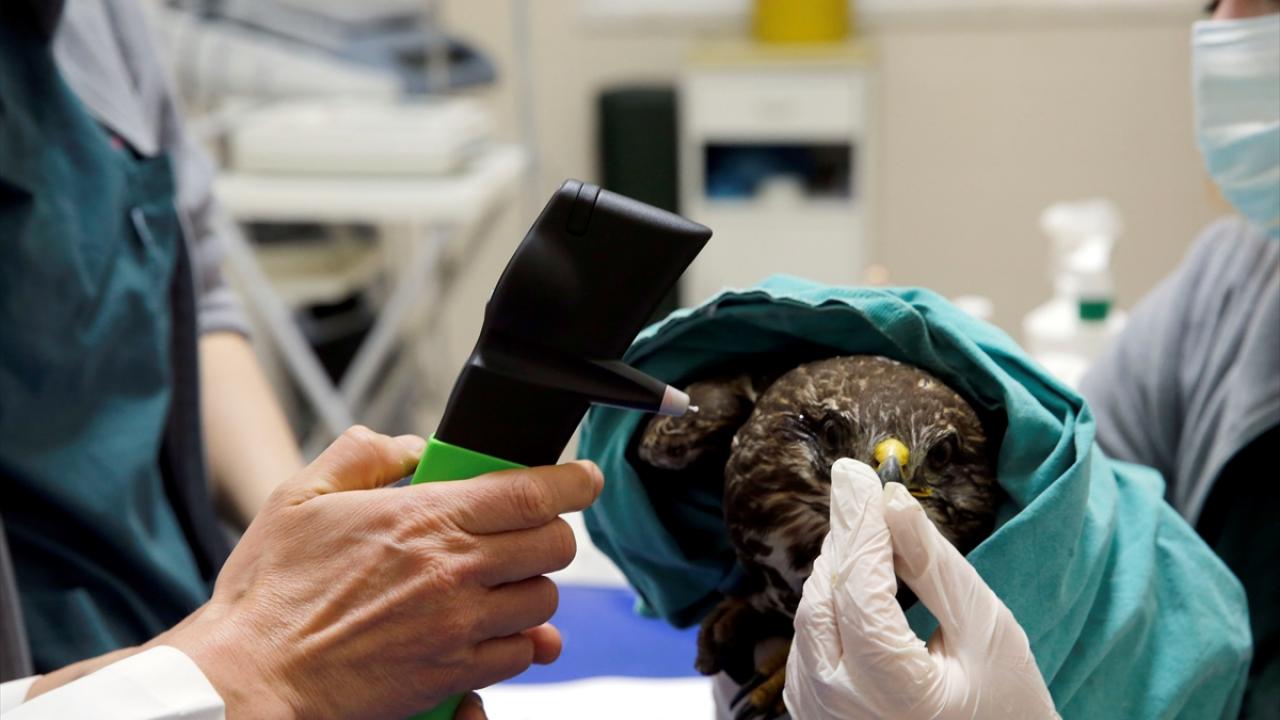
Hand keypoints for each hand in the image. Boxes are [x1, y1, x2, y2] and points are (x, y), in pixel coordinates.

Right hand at [161, 426, 600, 719]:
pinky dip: (515, 642)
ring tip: (500, 586)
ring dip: (531, 589)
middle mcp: (453, 570)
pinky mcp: (452, 674)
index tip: (585, 478)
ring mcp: (458, 626)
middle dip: (551, 535)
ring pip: (544, 601)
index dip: (572, 481)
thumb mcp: (300, 497)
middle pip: (553, 545)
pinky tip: (488, 632)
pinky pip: (519, 654)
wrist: (250, 678)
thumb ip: (363, 456)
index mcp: (425, 518)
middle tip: (530, 535)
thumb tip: (409, 446)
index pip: (531, 492)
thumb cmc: (269, 593)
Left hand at [784, 459, 1057, 719]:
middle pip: (824, 598)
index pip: (859, 587)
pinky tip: (859, 585)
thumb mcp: (985, 629)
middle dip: (846, 542)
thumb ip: (932, 564)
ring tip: (874, 540)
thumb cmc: (1006, 703)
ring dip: (837, 571)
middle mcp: (841, 709)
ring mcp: (818, 716)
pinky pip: (807, 643)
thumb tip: (891, 500)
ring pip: (809, 617)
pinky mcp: (810, 714)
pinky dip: (830, 606)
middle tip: (866, 494)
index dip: (858, 524)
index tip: (856, 473)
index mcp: (895, 694)